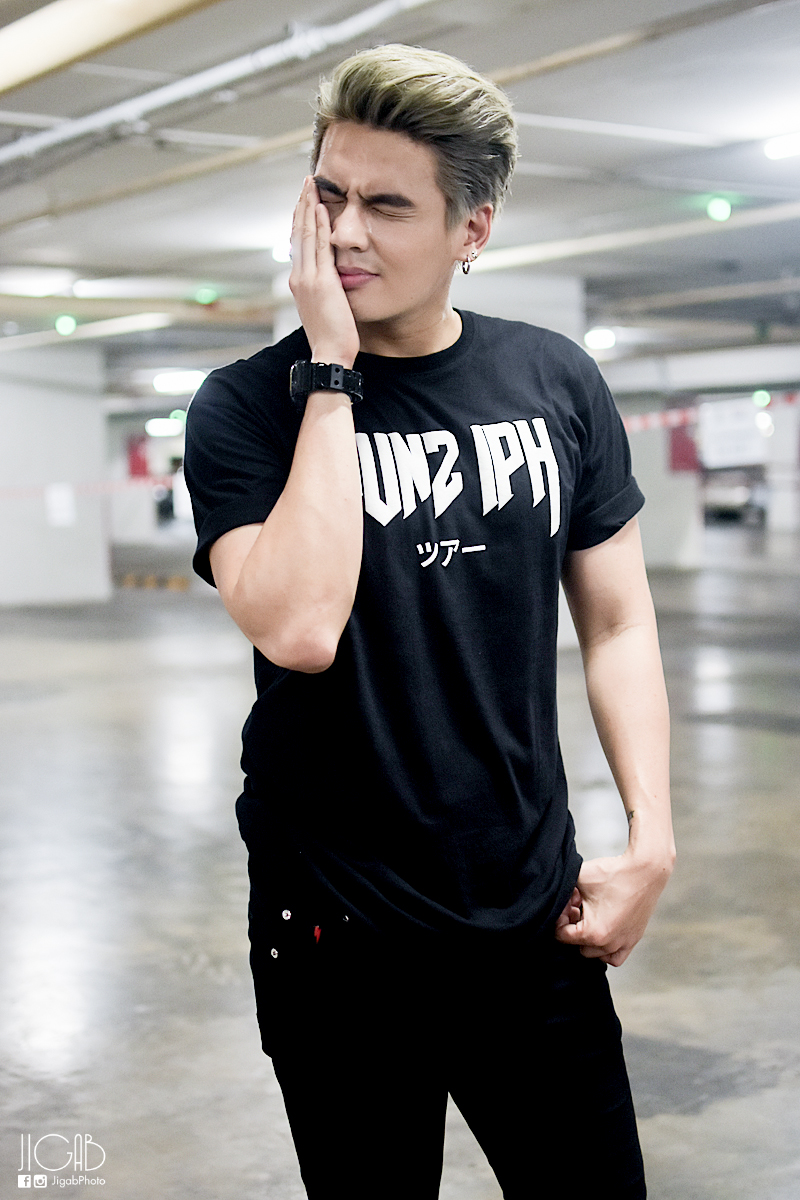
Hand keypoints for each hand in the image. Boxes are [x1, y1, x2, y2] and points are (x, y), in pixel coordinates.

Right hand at [289, 176, 359, 368]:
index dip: (302, 220)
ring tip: (312, 184)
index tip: (306, 201)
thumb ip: (327, 292)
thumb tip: (333, 283)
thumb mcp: (326, 310)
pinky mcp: (321, 282)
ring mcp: (308, 278)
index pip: (299, 244)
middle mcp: (299, 277)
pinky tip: (322, 206)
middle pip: (298, 232)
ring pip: (306, 234)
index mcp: (300, 283)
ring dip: (308, 206)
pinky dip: (319, 224)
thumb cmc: (332, 339)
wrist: (329, 355)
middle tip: (307, 182)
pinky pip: (320, 246)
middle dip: (302, 205)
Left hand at [554, 850, 672, 966]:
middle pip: (577, 946)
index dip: (559, 918)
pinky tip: (603, 929)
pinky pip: (615, 957)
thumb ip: (563, 893)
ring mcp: (623, 943)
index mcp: (593, 933)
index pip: (562, 936)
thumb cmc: (615, 874)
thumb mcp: (579, 878)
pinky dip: (606, 949)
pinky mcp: (634, 939)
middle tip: (578, 908)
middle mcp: (609, 943)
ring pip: (595, 954)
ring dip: (589, 939)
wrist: (645, 870)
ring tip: (590, 918)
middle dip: (573, 928)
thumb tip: (556, 901)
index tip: (568, 905)